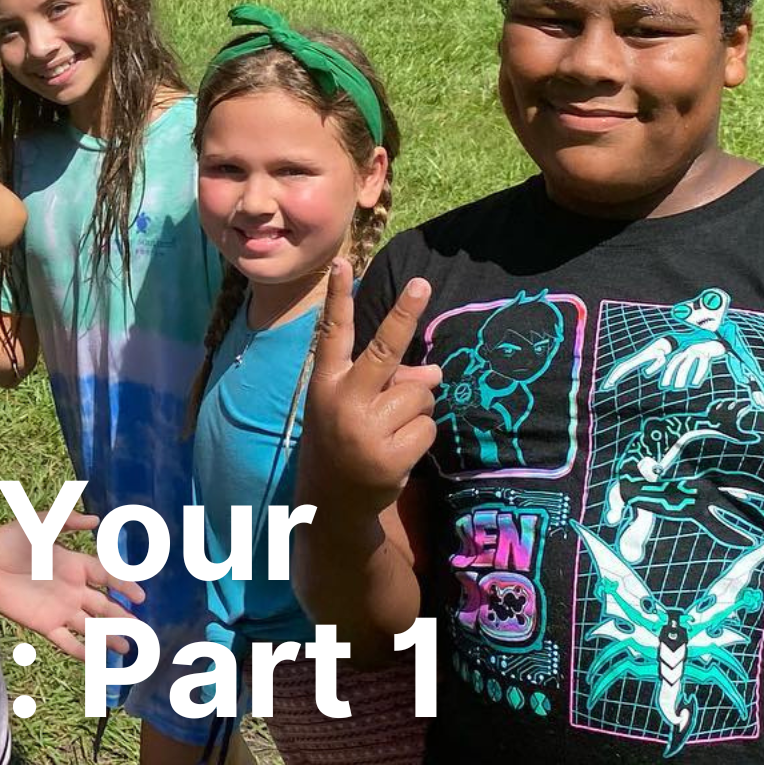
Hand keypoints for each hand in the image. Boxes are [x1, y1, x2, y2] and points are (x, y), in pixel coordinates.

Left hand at [0, 514, 145, 660]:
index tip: (140, 596)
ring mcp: (60, 609)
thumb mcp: (41, 524)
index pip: (107, 578)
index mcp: (76, 566)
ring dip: (109, 637)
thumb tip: (96, 520)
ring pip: (91, 626)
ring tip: (127, 647)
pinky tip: (97, 659)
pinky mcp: (45, 624)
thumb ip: (68, 522)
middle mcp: (73, 590)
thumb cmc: (11, 540)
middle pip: (105, 606)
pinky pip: (67, 641)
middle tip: (143, 629)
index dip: (124, 586)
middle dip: (124, 617)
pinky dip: (81, 650)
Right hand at [299, 259, 441, 515]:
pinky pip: (428, 426)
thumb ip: (388, 381)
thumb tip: (437, 370)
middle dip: (404, 315)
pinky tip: (398, 448)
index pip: (333, 333)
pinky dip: (421, 435)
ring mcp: (367, 430)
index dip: (338, 298)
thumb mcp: (351, 404)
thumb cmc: (343, 437)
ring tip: (391, 428)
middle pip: (384, 351)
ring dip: (416, 408)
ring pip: (420, 394)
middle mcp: (343, 402)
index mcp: (326, 383)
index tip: (343, 264)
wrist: (331, 500)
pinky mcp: (392, 455)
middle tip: (422, 284)